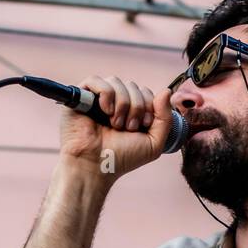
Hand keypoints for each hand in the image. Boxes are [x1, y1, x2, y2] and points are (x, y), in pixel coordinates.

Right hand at [58, 75, 173, 180]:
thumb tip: (166, 91)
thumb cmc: (122, 158)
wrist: (96, 167)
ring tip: (116, 124)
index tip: (142, 126)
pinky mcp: (80, 97)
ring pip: (116, 81)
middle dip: (136, 106)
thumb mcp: (154, 142)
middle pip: (133, 85)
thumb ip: (165, 118)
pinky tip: (105, 111)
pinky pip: (96, 80)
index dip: (149, 105)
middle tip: (129, 128)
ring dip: (122, 103)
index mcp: (131, 111)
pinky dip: (105, 94)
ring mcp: (97, 99)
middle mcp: (114, 103)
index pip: (145, 92)